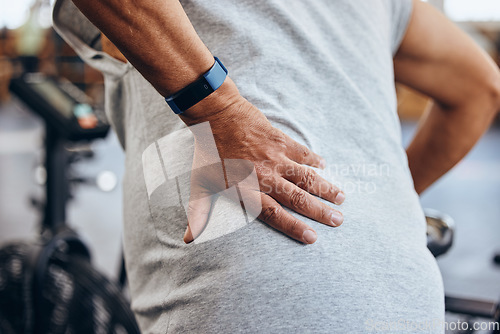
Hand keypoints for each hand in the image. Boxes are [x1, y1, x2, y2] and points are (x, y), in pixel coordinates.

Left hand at [181, 79, 344, 243]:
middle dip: (320, 211)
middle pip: (297, 198)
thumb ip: (198, 214)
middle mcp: (264, 176)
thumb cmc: (206, 151)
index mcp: (247, 189)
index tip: (312, 238)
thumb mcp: (199, 184)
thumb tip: (187, 240)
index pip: (275, 214)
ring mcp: (275, 157)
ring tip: (342, 197)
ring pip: (306, 177)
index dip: (294, 227)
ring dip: (325, 188)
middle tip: (338, 221)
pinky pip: (303, 153)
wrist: (215, 114)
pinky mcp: (280, 140)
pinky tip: (325, 167)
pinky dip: (315, 160)